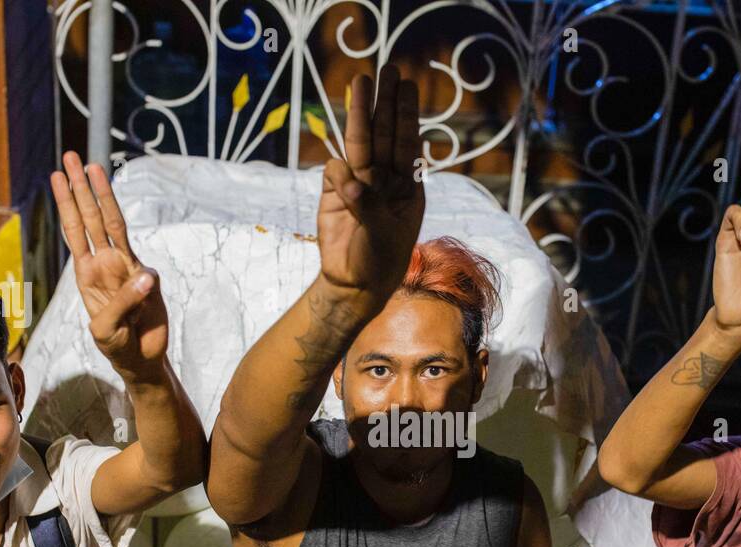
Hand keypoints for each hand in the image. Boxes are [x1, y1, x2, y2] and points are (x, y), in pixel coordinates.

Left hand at [51, 152, 168, 383]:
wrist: (140, 360)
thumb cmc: (116, 344)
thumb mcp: (107, 329)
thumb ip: (123, 302)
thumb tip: (146, 275)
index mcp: (86, 273)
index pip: (75, 230)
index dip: (67, 203)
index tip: (59, 175)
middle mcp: (105, 263)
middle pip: (92, 216)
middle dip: (81, 186)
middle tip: (72, 156)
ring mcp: (128, 269)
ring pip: (115, 226)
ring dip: (104, 196)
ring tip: (94, 166)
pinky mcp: (150, 283)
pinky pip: (146, 272)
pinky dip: (143, 278)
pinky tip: (143, 289)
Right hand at [317, 64, 425, 310]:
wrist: (353, 282)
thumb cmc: (380, 260)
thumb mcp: (383, 234)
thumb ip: (368, 204)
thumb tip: (349, 179)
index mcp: (407, 186)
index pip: (407, 143)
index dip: (406, 114)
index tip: (407, 87)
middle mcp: (384, 178)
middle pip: (385, 133)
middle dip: (386, 102)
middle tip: (389, 69)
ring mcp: (358, 182)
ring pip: (359, 142)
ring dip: (360, 113)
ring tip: (361, 81)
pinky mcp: (333, 191)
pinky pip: (334, 170)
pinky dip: (339, 175)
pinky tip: (344, 191)